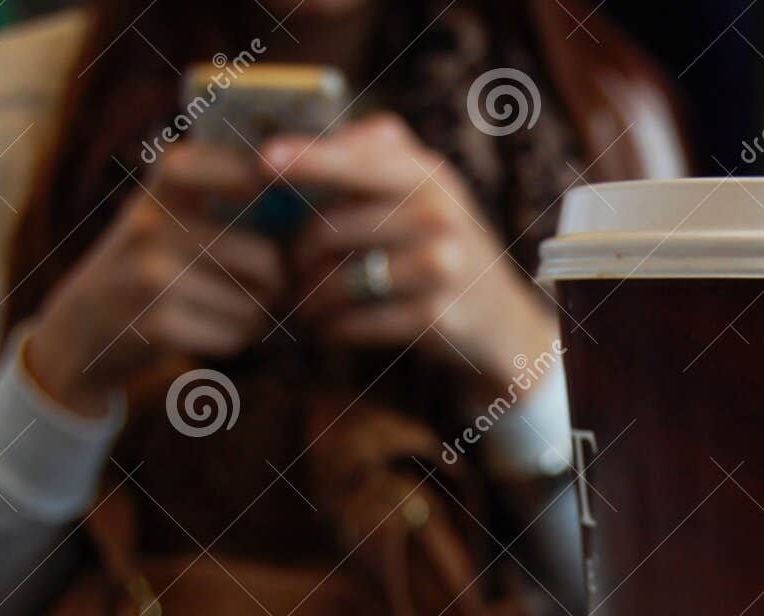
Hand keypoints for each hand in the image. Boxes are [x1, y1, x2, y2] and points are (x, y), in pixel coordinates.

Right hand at [24, 143, 284, 417]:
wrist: (80, 328)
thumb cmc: (147, 267)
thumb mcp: (166, 216)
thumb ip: (222, 197)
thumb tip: (313, 201)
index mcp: (163, 187)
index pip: (236, 167)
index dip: (270, 187)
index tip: (278, 204)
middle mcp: (154, 224)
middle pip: (266, 259)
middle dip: (276, 285)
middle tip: (266, 290)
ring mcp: (151, 274)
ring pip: (254, 304)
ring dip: (255, 318)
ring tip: (230, 311)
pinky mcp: (155, 323)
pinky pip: (233, 337)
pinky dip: (233, 342)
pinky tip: (209, 332)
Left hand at [264, 115, 556, 386]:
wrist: (501, 321)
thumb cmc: (442, 249)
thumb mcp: (428, 192)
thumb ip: (377, 153)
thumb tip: (303, 138)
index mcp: (429, 175)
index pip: (357, 160)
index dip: (307, 159)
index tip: (261, 163)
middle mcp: (439, 214)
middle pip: (331, 229)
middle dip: (296, 257)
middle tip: (288, 272)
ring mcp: (441, 266)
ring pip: (339, 279)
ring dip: (309, 298)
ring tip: (302, 305)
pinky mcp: (436, 316)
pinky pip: (357, 321)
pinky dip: (333, 329)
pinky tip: (328, 329)